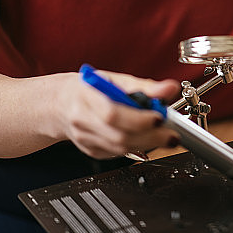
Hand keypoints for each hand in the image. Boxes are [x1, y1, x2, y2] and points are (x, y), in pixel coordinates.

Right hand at [57, 69, 181, 158]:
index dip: (138, 119)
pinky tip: (144, 138)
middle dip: (151, 137)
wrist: (62, 105)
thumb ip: (145, 86)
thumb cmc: (89, 89)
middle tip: (171, 134)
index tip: (159, 117)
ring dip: (147, 143)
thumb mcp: (115, 79)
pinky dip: (136, 146)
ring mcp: (86, 139)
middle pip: (119, 136)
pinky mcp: (92, 151)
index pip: (112, 114)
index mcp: (87, 97)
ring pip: (121, 148)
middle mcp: (83, 120)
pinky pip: (118, 153)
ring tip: (164, 135)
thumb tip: (170, 88)